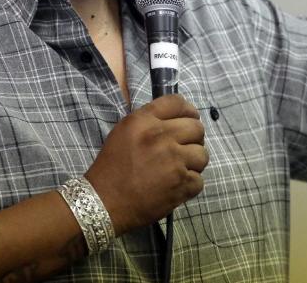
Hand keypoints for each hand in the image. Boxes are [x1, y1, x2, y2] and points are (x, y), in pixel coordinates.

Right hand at [84, 94, 207, 235]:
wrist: (103, 202)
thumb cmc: (112, 166)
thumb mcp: (124, 131)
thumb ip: (150, 120)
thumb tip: (177, 118)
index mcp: (144, 121)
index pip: (177, 103)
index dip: (188, 111)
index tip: (189, 119)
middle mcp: (161, 137)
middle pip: (197, 128)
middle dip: (194, 138)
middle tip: (184, 148)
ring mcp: (174, 161)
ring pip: (202, 155)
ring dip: (194, 163)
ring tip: (180, 169)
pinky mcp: (181, 185)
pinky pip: (199, 180)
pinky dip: (190, 184)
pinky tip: (176, 186)